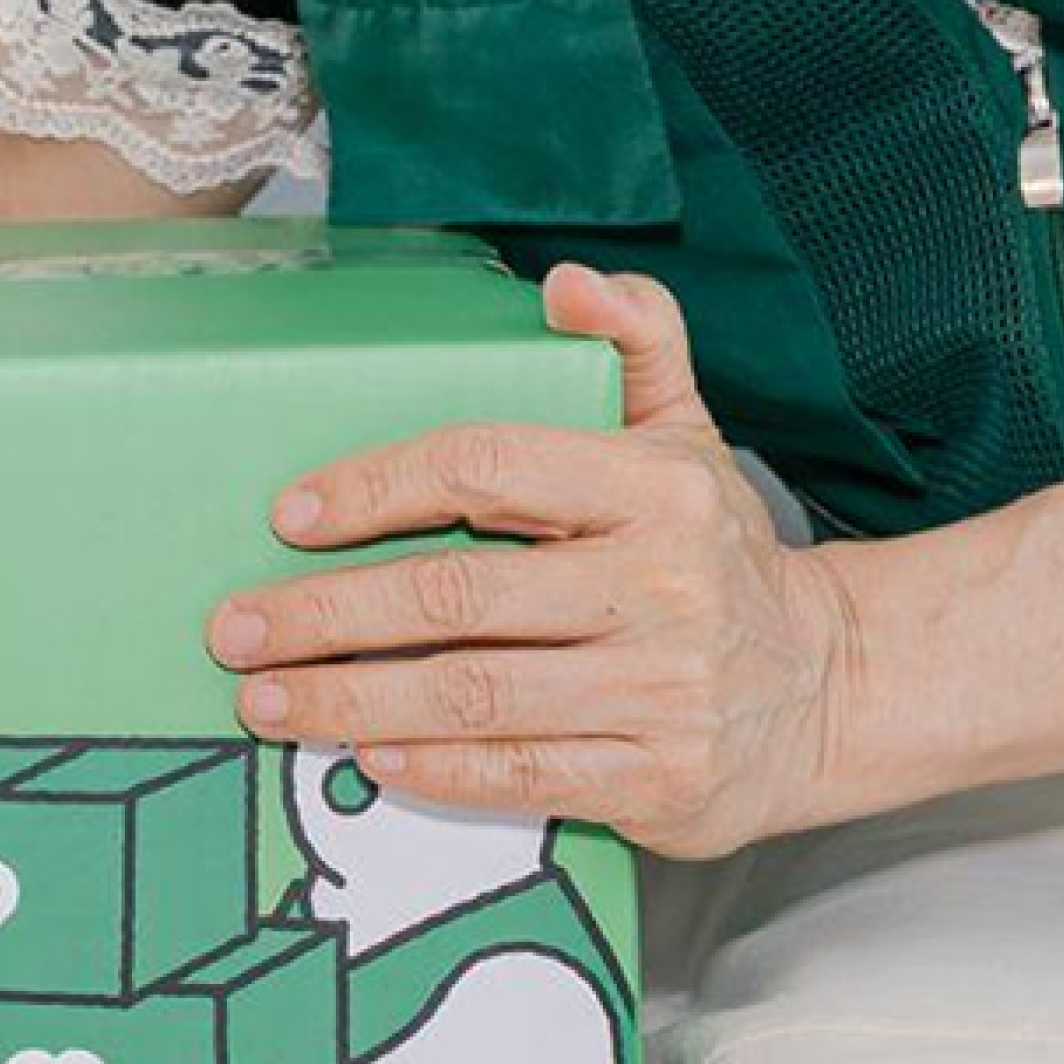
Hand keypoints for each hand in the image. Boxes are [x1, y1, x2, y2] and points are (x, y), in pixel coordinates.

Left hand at [207, 266, 863, 857]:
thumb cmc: (719, 555)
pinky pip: (523, 778)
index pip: (488, 465)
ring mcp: (662, 690)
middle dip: (329, 614)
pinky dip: (435, 771)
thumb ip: (636, 338)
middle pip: (459, 594)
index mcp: (656, 487)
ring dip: (353, 701)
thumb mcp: (688, 432)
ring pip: (475, 695)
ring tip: (269, 701)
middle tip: (238, 628)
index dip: (377, 487)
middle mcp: (662, 586)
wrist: (825, 689)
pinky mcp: (659, 780)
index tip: (292, 514)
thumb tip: (567, 283)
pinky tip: (369, 758)